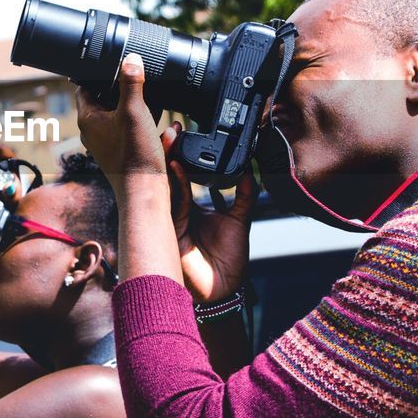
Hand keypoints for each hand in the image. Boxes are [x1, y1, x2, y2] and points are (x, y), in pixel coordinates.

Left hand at [75, 53, 165, 192]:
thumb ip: (132, 82)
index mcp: (88, 119)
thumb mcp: (134, 110)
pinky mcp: (119, 153)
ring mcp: (106, 143)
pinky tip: (160, 125)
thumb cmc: (134, 154)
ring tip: (152, 102)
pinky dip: (141, 124)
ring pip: (118, 116)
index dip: (97, 74)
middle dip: (121, 90)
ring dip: (135, 108)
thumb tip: (131, 59)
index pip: (84, 87)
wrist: (144, 191)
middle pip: (103, 100)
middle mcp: (93, 131)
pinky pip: (128, 131)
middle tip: (137, 82)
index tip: (113, 67)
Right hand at [162, 121, 257, 303]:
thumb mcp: (241, 220)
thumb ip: (245, 195)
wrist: (223, 290)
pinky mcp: (171, 229)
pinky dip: (175, 182)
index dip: (183, 155)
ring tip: (172, 136)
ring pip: (167, 183)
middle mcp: (179, 211)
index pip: (184, 175)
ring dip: (169, 159)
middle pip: (171, 175)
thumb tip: (250, 171)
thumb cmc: (229, 262)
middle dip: (170, 151)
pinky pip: (173, 201)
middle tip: (173, 126)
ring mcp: (172, 219)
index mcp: (192, 208)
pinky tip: (177, 165)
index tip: (185, 133)